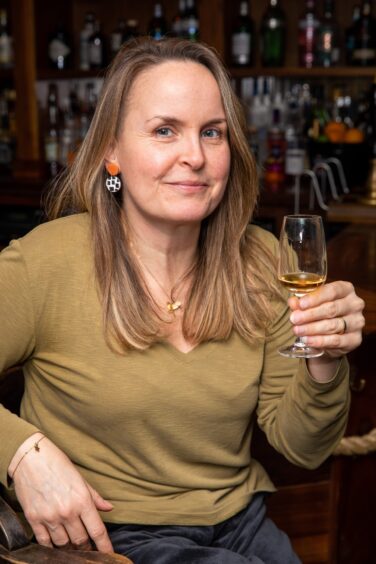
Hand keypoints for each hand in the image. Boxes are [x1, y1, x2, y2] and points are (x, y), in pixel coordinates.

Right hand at [9, 434, 113, 552]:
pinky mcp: (34, 519)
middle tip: (87, 546)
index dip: (105, 546)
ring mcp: (50, 517)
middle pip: (81, 541)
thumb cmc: (58, 464)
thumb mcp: (80, 478)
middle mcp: (67, 511)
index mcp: (82, 500)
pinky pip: (44, 542)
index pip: (97, 530)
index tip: (109, 554)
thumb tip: (109, 508)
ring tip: (71, 544)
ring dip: (69, 547)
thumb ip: (95, 496)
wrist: (31, 458)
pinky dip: (51, 546)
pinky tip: (55, 543)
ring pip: (63, 545)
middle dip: (86, 547)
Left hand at [288, 280, 364, 358]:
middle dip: (310, 315)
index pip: (332, 291)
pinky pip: (336, 340)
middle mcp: (355, 304)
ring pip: (333, 325)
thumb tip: (293, 302)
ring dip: (312, 328)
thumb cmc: (321, 314)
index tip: (300, 304)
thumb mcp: (311, 305)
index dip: (315, 298)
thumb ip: (301, 303)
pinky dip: (319, 341)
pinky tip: (307, 340)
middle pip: (332, 308)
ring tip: (297, 330)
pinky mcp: (355, 339)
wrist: (330, 338)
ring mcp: (357, 322)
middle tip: (294, 319)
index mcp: (346, 289)